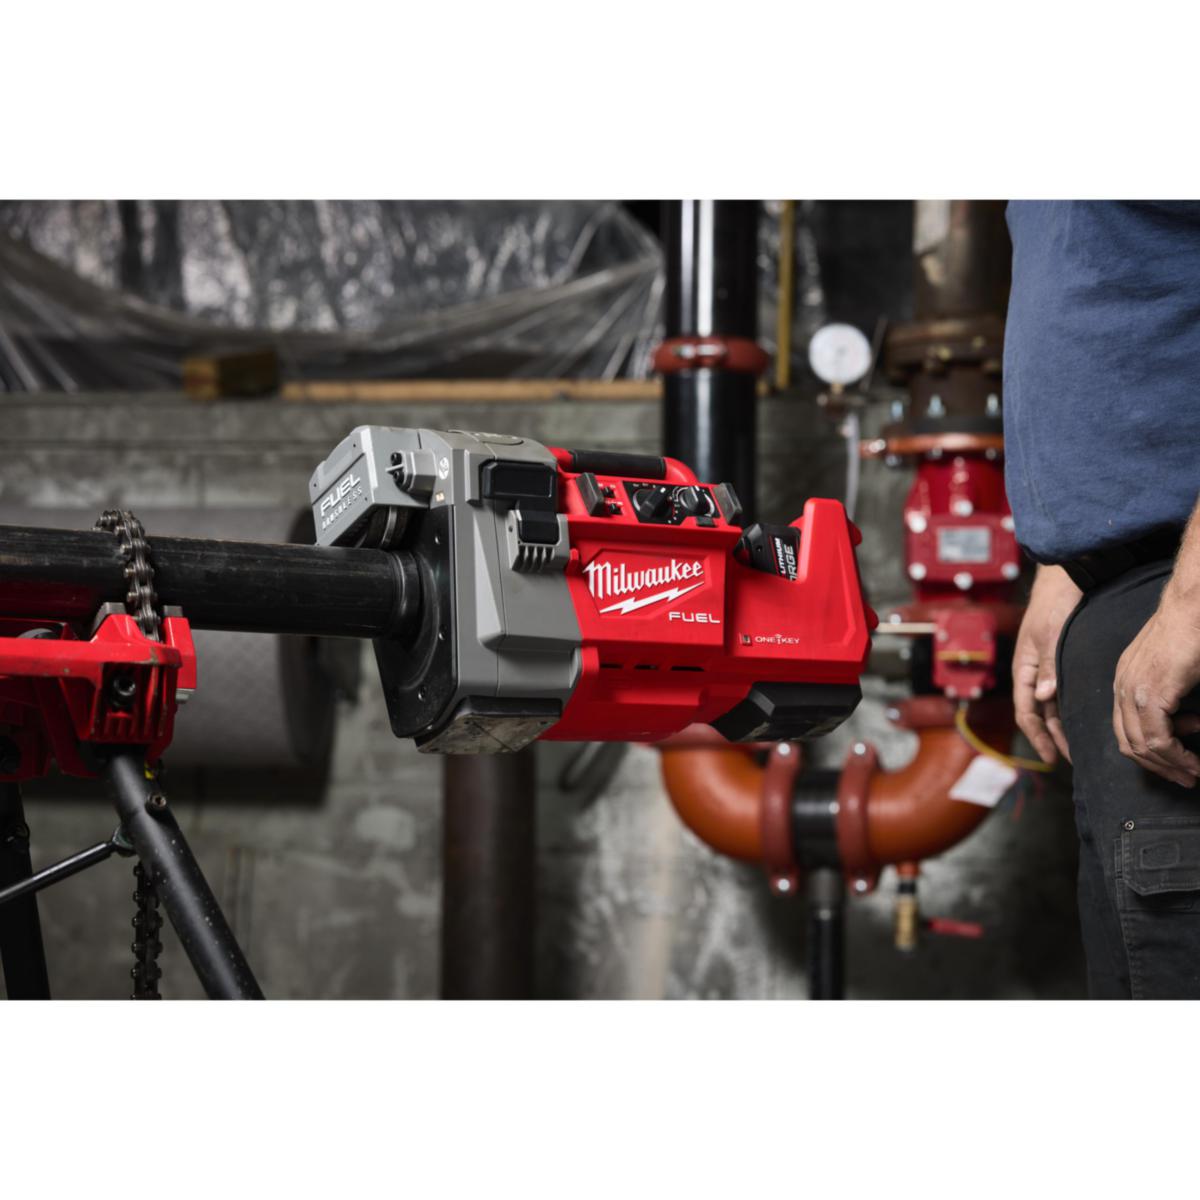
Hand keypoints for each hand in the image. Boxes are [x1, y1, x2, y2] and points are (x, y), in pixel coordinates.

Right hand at [1013, 565, 1081, 764]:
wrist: (1064, 578)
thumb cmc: (1053, 604)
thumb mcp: (1049, 636)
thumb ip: (1047, 668)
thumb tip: (1043, 698)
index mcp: (1023, 669)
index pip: (1026, 712)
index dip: (1037, 737)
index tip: (1051, 757)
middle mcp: (1032, 673)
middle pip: (1039, 715)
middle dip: (1052, 738)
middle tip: (1071, 759)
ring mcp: (1045, 668)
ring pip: (1050, 706)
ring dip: (1061, 726)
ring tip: (1078, 745)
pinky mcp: (1058, 661)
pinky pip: (1060, 692)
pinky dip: (1068, 709)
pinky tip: (1080, 718)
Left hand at [1113, 591, 1199, 786]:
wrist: (1195, 606)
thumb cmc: (1194, 633)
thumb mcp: (1175, 669)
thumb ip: (1171, 696)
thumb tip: (1186, 723)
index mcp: (1125, 680)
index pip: (1125, 728)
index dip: (1149, 753)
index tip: (1176, 763)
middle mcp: (1123, 686)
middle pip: (1128, 742)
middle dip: (1158, 766)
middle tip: (1185, 777)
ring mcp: (1133, 689)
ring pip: (1141, 745)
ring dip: (1168, 765)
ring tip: (1194, 773)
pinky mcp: (1151, 692)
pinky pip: (1156, 737)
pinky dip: (1175, 755)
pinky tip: (1194, 761)